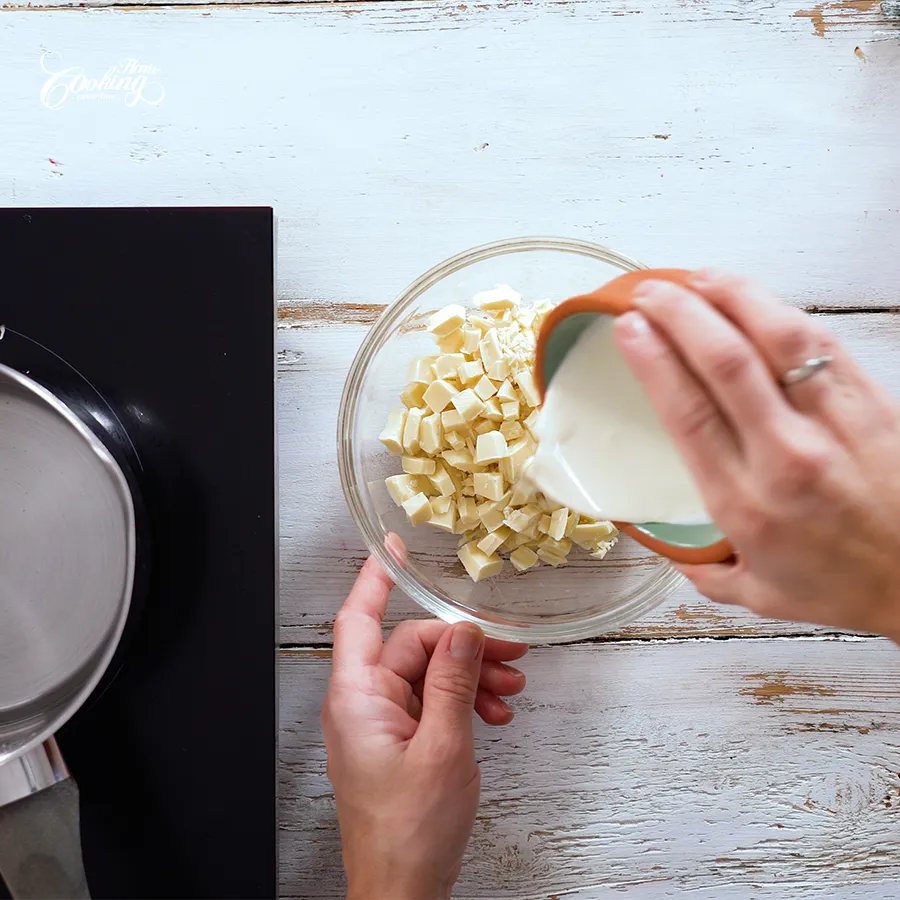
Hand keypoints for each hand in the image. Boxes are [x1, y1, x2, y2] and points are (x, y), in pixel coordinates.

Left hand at [322, 556, 527, 899]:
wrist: (403, 890)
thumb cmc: (409, 832)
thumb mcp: (443, 746)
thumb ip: (453, 681)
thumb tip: (464, 631)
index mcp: (356, 697)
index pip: (358, 619)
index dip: (375, 578)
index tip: (394, 548)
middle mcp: (363, 704)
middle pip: (412, 648)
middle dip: (464, 648)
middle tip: (511, 655)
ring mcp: (381, 724)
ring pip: (429, 676)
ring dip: (472, 678)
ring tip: (511, 694)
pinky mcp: (399, 742)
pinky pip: (432, 704)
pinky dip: (464, 704)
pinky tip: (495, 717)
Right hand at [613, 270, 899, 639]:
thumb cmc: (845, 587)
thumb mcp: (759, 594)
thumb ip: (705, 571)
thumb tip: (669, 545)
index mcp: (746, 503)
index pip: (689, 413)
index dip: (654, 361)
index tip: (628, 329)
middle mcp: (786, 456)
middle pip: (724, 362)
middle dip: (679, 314)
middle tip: (649, 293)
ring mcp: (835, 424)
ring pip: (778, 338)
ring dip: (732, 297)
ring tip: (696, 278)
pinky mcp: (872, 404)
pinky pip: (823, 344)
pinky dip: (782, 313)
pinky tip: (756, 300)